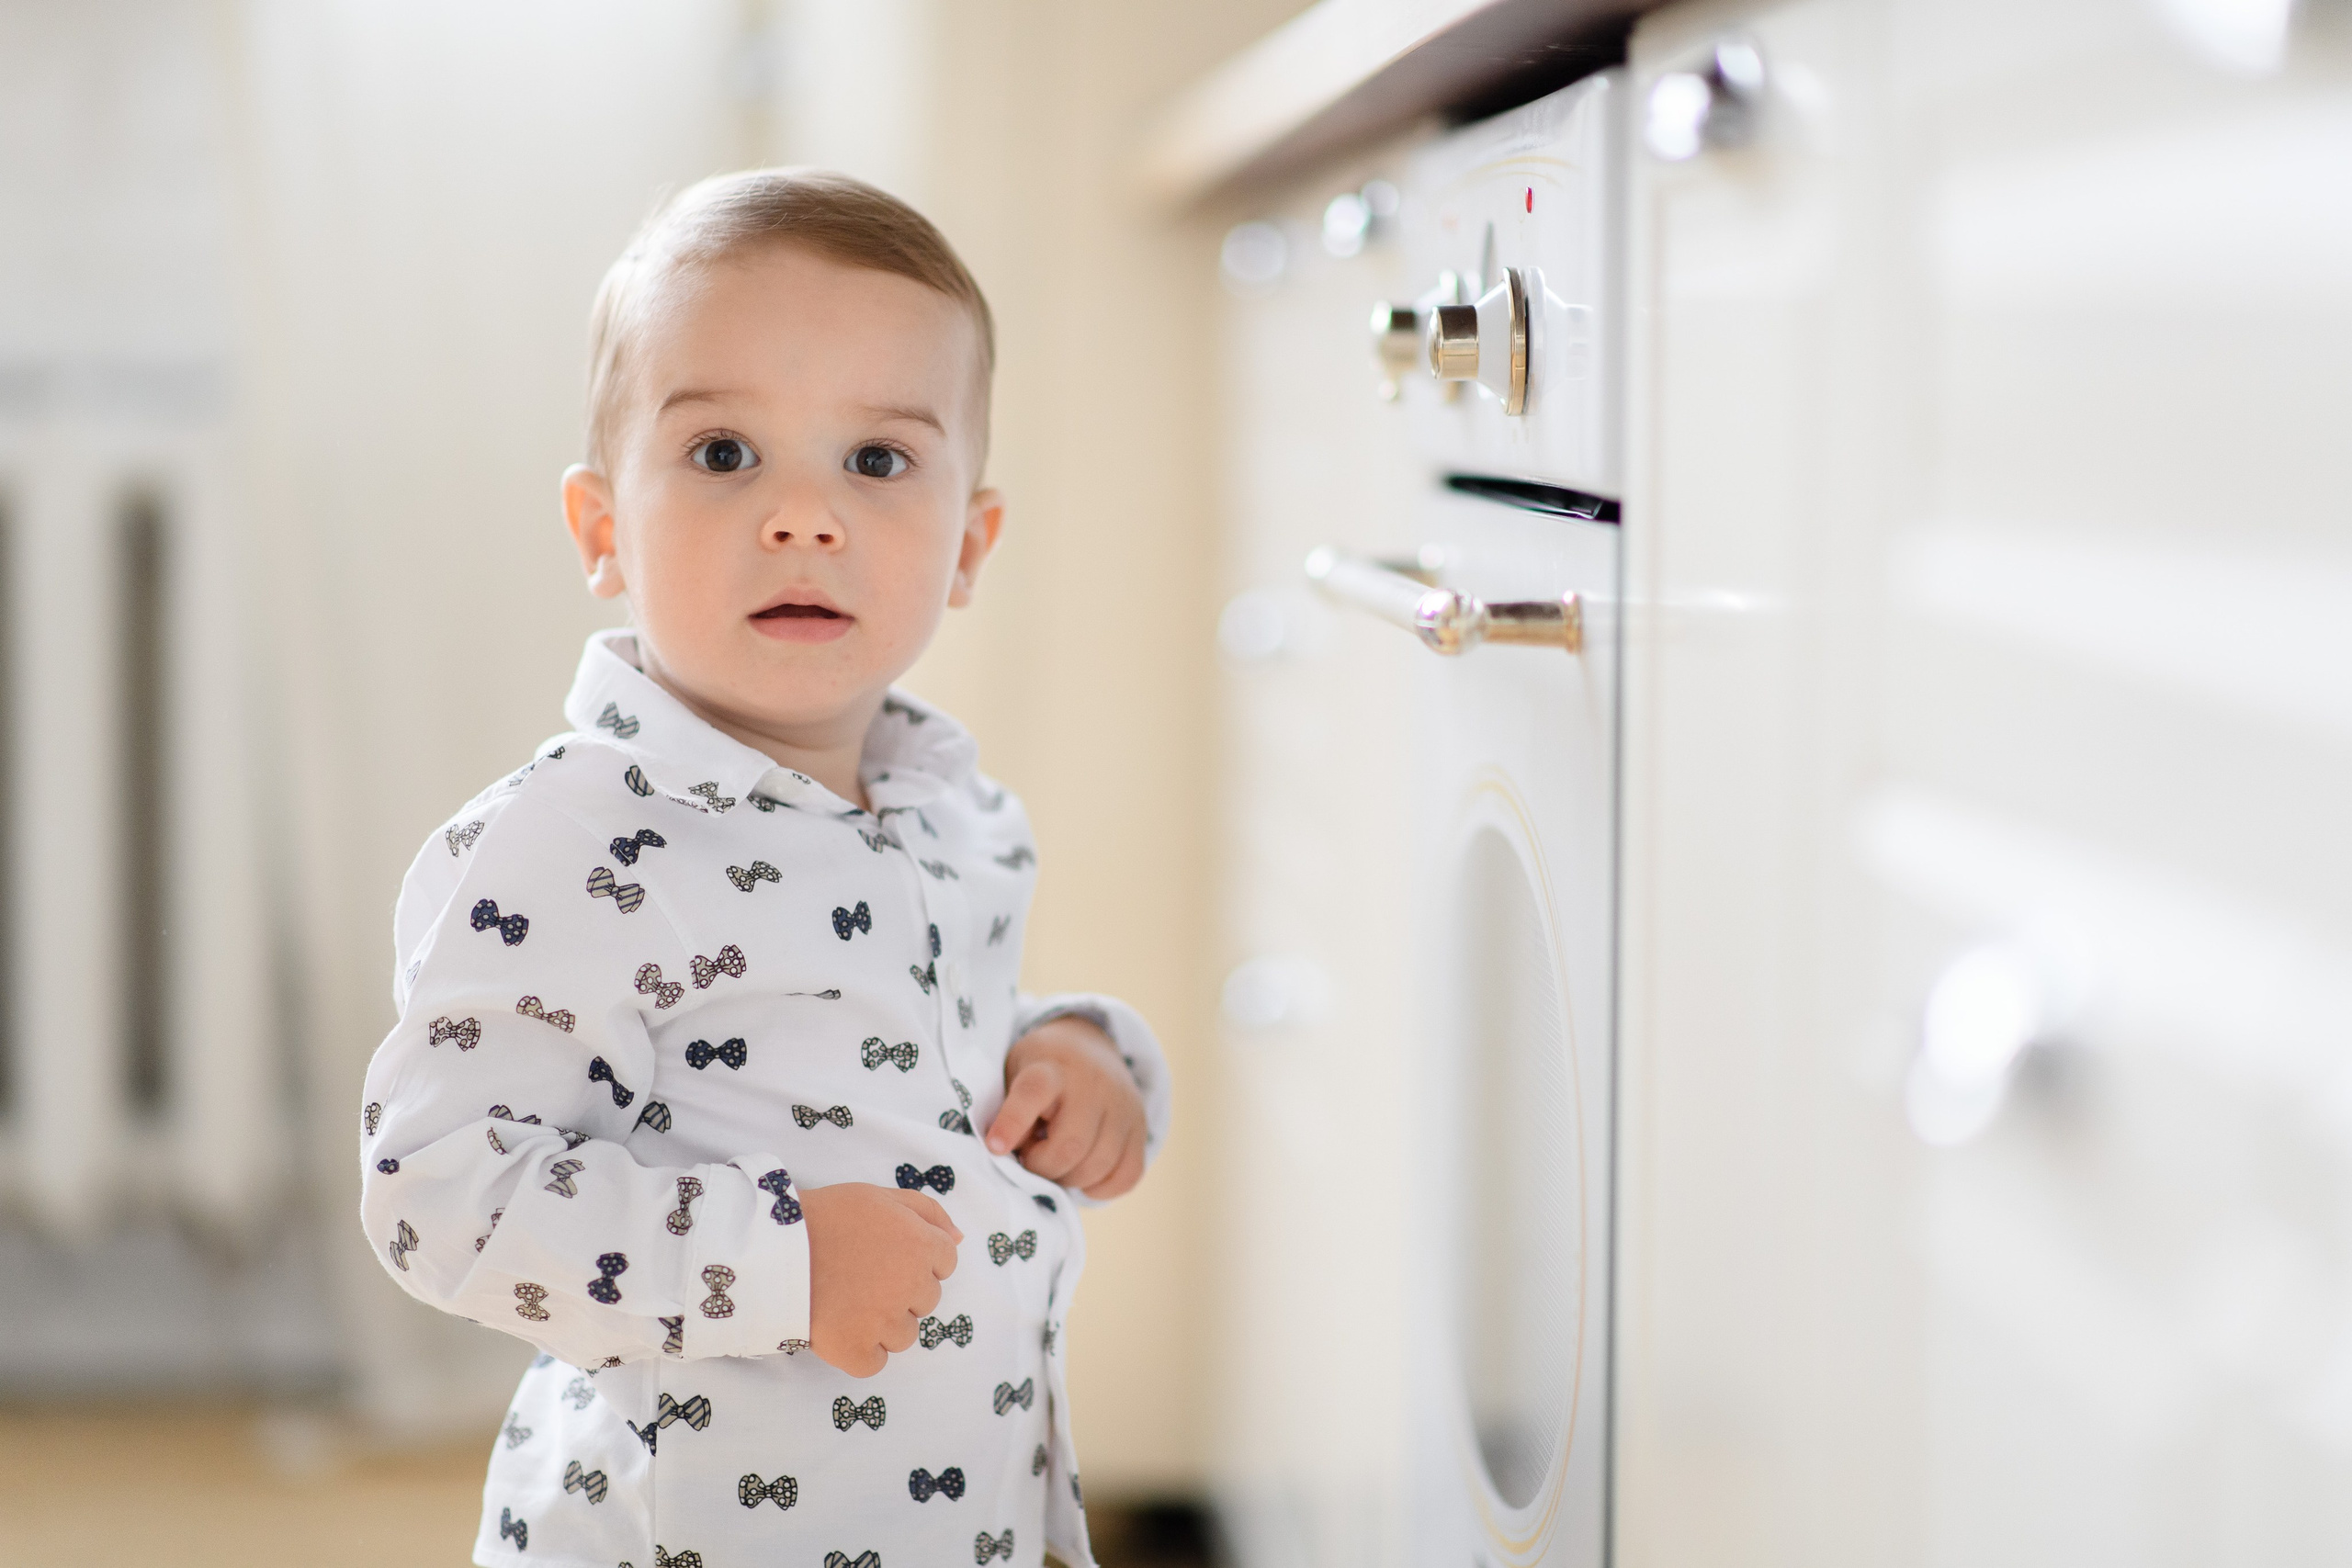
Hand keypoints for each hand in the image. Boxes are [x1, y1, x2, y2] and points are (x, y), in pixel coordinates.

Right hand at [801, 1183, 961, 1376]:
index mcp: (921, 1244)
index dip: (916, 1258)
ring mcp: (885, 1321)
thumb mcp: (878, 1196)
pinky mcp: (856, 1350)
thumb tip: (960, 1239)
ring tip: (846, 1301)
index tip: (885, 1254)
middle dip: (901, 1291)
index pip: (945, 1263)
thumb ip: (927, 1212)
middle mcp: (911, 1284)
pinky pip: (875, 1363)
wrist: (771, 1248)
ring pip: (904, 1335)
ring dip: (882, 1325)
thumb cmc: (825, 1216)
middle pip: (925, 1301)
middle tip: (861, 1276)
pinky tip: (839, 1327)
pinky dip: (859, 1352)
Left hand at [985, 1015, 1147, 1198]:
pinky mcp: (1141, 1127)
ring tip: (1056, 1162)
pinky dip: (1101, 1188)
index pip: (1033, 1093)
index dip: (1012, 1122)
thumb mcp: (1015, 1075)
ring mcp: (1122, 1106)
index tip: (995, 1147)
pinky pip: (1127, 1175)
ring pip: (1099, 1166)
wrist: (1088, 1046)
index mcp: (1051, 1068)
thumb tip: (1010, 1157)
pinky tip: (1084, 1176)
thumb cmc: (1041, 1071)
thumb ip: (1007, 1113)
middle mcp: (1092, 1084)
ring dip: (1069, 1179)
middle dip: (1043, 1166)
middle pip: (1071, 1145)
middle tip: (1031, 1158)